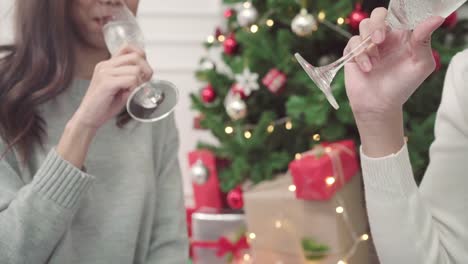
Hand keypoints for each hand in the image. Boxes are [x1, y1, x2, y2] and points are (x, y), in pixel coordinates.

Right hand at [72, 45, 152, 130]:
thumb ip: (131, 77)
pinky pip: (131, 80)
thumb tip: (147, 74)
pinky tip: (129, 94)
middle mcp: (105, 65)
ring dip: (140, 82)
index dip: (141, 57)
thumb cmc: (104, 105)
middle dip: (146, 70)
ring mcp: (105, 73)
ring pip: (135, 70)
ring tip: (134, 91)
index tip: (144, 71)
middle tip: (144, 83)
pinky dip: (135, 88)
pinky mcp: (106, 83)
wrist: (88, 118)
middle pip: (136, 57)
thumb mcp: (120, 87)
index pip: (128, 48)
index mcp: (107, 64)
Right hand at [344, 7, 443, 122]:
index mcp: (402, 36)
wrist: (379, 105)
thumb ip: (424, 40)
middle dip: (377, 23)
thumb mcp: (421, 64)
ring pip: (364, 25)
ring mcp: (368, 45)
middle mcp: (385, 38)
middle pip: (378, 14)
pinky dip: (360, 55)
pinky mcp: (354, 53)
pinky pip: (353, 42)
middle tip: (380, 39)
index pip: (399, 14)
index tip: (398, 23)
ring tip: (374, 59)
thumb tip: (436, 19)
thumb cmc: (402, 87)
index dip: (398, 13)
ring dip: (368, 40)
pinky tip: (367, 68)